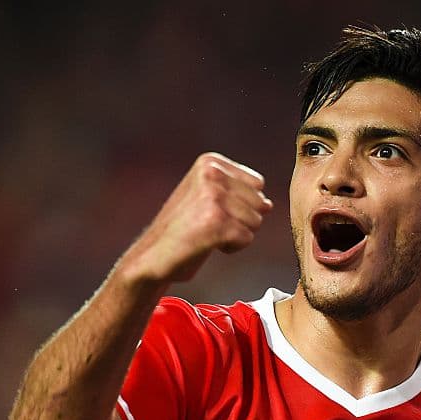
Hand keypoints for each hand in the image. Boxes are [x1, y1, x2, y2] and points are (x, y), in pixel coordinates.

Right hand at [121, 152, 271, 284]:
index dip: (241, 204)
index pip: (257, 183)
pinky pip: (247, 238)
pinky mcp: (216, 222)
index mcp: (210, 162)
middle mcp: (211, 174)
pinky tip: (207, 244)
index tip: (211, 210)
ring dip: (235, 234)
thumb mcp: (206, 198)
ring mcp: (213, 197)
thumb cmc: (181, 229)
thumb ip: (237, 193)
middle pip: (259, 202)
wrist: (151, 255)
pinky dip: (232, 247)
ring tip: (207, 234)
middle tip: (208, 225)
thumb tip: (269, 204)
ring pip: (256, 221)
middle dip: (241, 220)